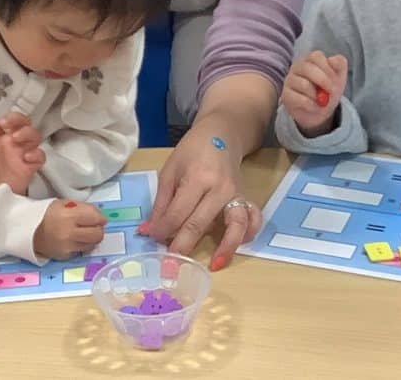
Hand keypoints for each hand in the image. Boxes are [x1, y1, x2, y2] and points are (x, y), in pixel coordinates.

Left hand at [0, 113, 44, 194]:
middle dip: (14, 118)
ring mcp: (24, 151)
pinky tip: (27, 157)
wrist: (0, 193)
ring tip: (15, 137)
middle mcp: (13, 141)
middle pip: (20, 121)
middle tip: (3, 123)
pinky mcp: (32, 164)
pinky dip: (36, 154)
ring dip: (26, 132)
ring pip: (34, 134)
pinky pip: (40, 155)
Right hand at [32, 199, 106, 260]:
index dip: (100, 217)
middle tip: (93, 226)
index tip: (99, 217)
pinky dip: (81, 245)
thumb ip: (82, 208)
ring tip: (83, 232)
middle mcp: (69, 233)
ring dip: (91, 238)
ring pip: (92, 245)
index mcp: (69, 215)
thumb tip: (98, 216)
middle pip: (98, 234)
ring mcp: (67, 246)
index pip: (96, 218)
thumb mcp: (64, 203)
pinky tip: (74, 239)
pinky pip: (81, 251)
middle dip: (98, 229)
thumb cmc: (46, 214)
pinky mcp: (65, 256)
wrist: (27, 231)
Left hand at [142, 126, 261, 271]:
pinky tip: (237, 245)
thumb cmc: (192, 150)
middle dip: (183, 246)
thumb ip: (161, 202)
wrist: (222, 133)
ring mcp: (236, 194)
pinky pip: (252, 218)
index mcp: (196, 177)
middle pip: (200, 223)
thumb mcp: (170, 170)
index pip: (177, 213)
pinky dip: (248, 233)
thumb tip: (148, 231)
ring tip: (215, 265)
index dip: (162, 230)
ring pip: (235, 224)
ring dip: (226, 247)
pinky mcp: (245, 197)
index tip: (152, 239)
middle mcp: (219, 188)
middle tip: (170, 266)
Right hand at [280, 51, 347, 136]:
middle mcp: (297, 67)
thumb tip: (332, 59)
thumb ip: (340, 63)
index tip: (336, 79)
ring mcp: (289, 80)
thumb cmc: (328, 90)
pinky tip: (315, 107)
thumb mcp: (339, 76)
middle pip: (307, 68)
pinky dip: (312, 105)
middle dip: (323, 81)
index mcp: (310, 60)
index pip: (315, 56)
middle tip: (331, 91)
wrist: (321, 111)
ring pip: (304, 85)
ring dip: (318, 95)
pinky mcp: (286, 95)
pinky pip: (300, 99)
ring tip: (322, 101)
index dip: (327, 68)